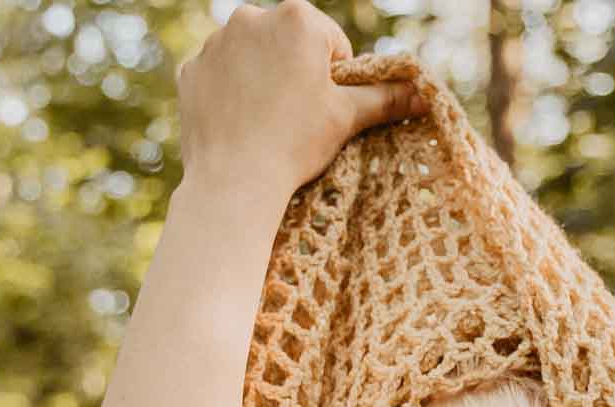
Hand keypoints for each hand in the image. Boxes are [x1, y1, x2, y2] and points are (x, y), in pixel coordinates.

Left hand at [175, 0, 423, 203]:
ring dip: (262, 81)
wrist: (234, 180)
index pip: (330, 44)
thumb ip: (385, 98)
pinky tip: (238, 123)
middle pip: (288, 46)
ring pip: (251, 58)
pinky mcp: (190, 69)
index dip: (333, 80)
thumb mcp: (347, 117)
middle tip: (297, 118)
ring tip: (267, 122)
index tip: (324, 109)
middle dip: (295, 74)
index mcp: (297, 18)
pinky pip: (218, 76)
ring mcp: (214, 43)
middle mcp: (251, 17)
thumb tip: (425, 94)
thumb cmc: (295, 143)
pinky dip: (229, 95)